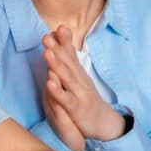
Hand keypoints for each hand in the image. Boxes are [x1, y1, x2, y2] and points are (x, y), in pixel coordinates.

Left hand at [42, 27, 124, 141]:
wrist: (103, 123)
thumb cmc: (86, 98)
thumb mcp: (78, 78)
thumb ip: (68, 62)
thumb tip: (59, 43)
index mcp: (78, 73)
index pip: (71, 54)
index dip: (65, 41)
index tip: (58, 27)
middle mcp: (80, 80)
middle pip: (68, 62)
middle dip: (57, 49)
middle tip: (47, 36)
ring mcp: (79, 93)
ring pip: (66, 77)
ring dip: (56, 64)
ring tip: (47, 53)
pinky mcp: (76, 108)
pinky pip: (65, 98)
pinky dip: (57, 91)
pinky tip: (49, 82)